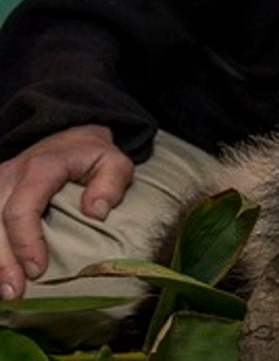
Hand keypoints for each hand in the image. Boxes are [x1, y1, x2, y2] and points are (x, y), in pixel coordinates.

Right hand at [0, 125, 132, 299]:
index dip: (26, 242)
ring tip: (6, 292)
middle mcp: (10, 176)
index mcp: (41, 169)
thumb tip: (96, 212)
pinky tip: (0, 273)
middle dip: (2, 262)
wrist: (70, 138)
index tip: (37, 270)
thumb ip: (111, 183)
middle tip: (14, 292)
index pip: (22, 209)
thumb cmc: (93, 155)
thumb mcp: (115, 161)